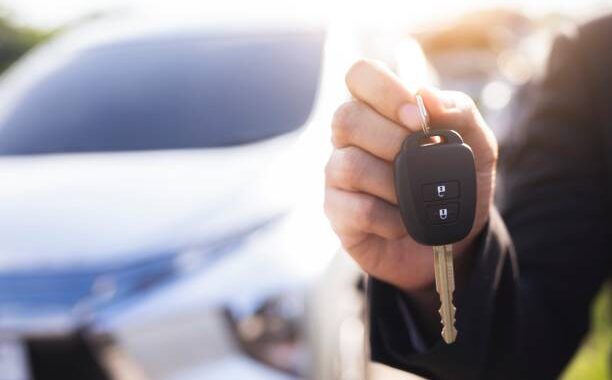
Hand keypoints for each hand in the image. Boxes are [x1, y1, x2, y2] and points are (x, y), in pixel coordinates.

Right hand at [324, 59, 497, 291]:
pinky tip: (403, 222)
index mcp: (380, 112)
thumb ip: (460, 112)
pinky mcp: (338, 213)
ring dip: (393, 184)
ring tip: (413, 197)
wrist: (452, 242)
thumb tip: (427, 95)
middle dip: (391, 140)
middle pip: (345, 118)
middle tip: (418, 160)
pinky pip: (357, 209)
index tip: (417, 118)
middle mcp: (352, 140)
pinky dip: (391, 219)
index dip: (384, 90)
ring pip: (348, 164)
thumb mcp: (476, 147)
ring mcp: (339, 176)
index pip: (360, 75)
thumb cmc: (455, 186)